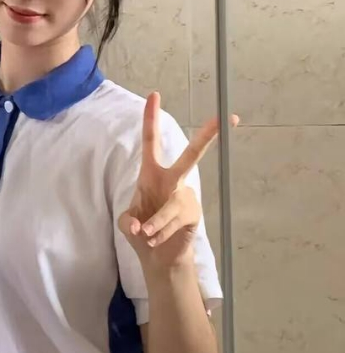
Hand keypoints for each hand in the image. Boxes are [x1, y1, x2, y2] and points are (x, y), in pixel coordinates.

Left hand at [118, 92, 237, 268]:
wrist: (157, 257)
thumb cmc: (142, 232)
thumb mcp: (127, 223)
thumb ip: (129, 220)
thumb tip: (141, 225)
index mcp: (152, 173)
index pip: (151, 141)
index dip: (151, 118)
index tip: (154, 94)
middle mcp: (172, 180)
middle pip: (191, 155)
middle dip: (207, 136)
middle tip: (223, 118)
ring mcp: (186, 196)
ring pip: (169, 205)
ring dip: (154, 223)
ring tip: (147, 234)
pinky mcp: (194, 213)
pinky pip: (174, 221)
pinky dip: (161, 233)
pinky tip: (156, 239)